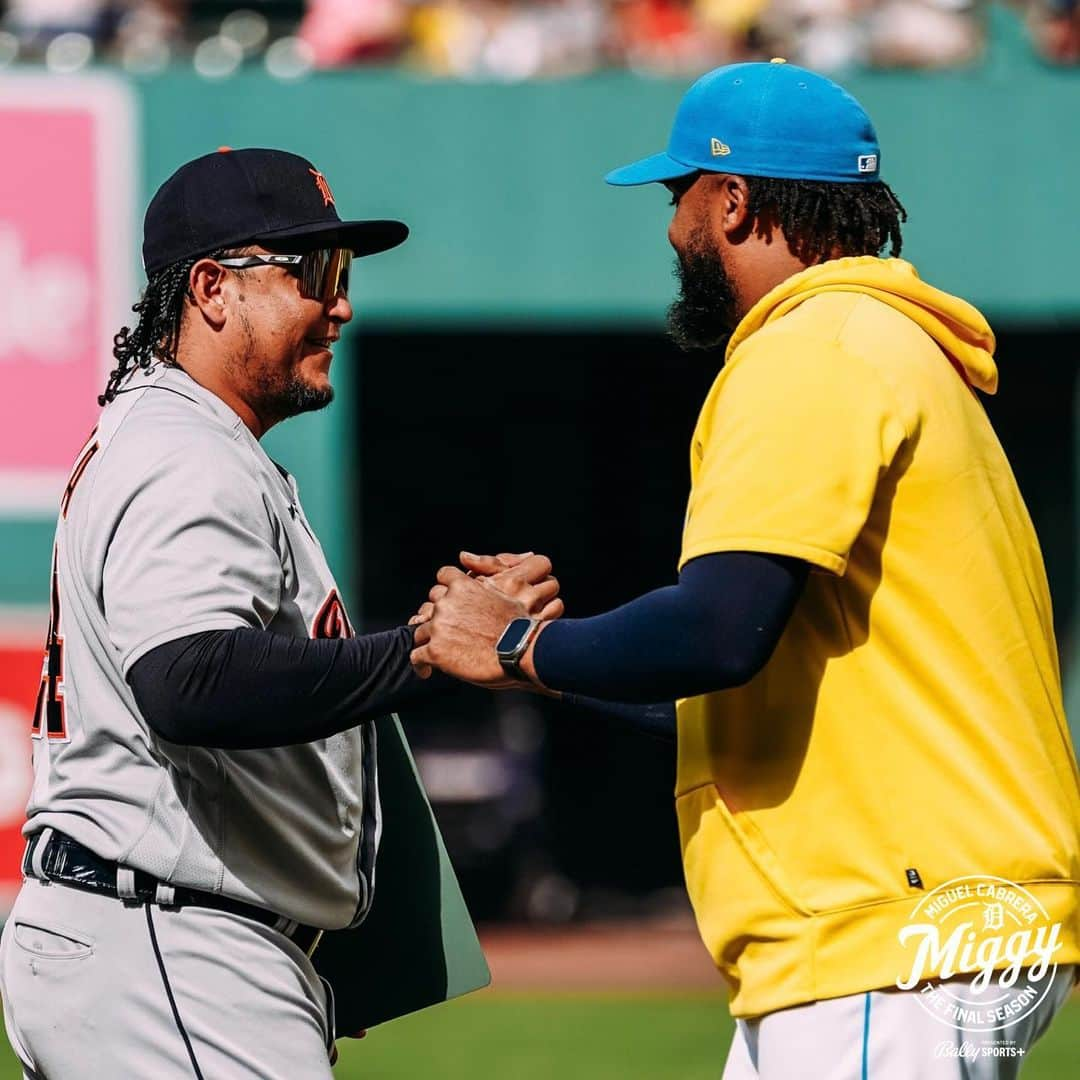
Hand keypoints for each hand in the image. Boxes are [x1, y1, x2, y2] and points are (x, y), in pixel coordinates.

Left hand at [410, 556, 558, 686]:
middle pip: (429, 607)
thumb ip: (486, 592)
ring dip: (429, 641)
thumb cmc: (518, 626)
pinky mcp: (434, 651)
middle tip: (444, 632)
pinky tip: (426, 670)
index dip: (445, 589)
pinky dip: (420, 664)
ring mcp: (437, 627)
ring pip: (420, 632)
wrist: (521, 649)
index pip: (443, 576)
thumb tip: (485, 592)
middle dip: (436, 618)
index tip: (448, 599)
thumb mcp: (505, 597)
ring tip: (436, 654)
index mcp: (463, 587)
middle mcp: (446, 604)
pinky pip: (416, 657)